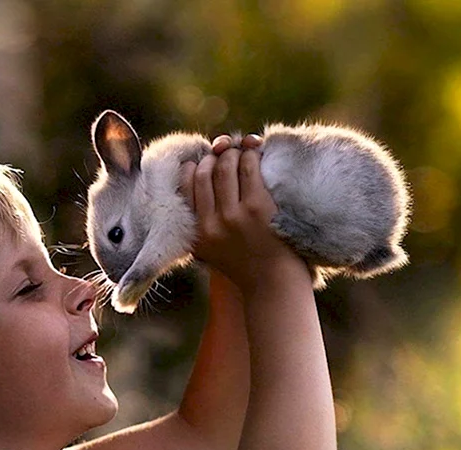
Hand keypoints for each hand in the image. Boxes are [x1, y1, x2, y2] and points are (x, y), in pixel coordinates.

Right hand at [179, 134, 301, 291]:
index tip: (205, 162)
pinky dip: (252, 156)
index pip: (186, 185)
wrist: (274, 284)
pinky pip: (250, 168)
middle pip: (205, 172)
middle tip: (226, 154)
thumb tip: (197, 173)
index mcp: (197, 233)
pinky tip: (257, 156)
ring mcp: (234, 215)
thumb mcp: (211, 251)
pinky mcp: (258, 208)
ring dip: (234, 154)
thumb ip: (202, 223)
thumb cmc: (247, 264)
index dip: (194, 165)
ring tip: (242, 154)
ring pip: (226, 166)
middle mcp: (211, 224)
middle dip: (215, 157)